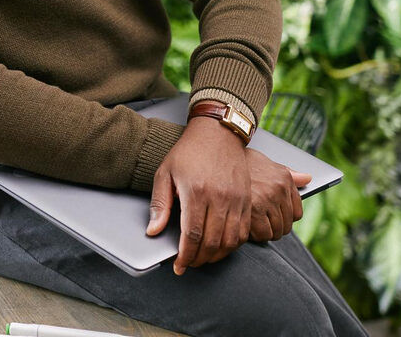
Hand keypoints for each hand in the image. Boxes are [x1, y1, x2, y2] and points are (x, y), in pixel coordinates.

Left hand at [147, 117, 249, 274]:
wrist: (217, 133)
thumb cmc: (188, 152)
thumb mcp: (165, 174)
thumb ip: (160, 204)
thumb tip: (153, 231)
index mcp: (196, 192)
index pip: (192, 234)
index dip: (186, 255)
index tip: (180, 266)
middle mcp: (219, 198)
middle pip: (212, 242)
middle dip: (199, 259)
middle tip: (190, 264)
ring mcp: (237, 199)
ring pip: (231, 240)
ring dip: (216, 256)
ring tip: (203, 258)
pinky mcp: (247, 200)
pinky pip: (244, 231)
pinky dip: (233, 245)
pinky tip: (221, 246)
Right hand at [245, 150, 312, 241]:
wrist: (218, 156)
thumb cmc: (241, 162)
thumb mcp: (266, 163)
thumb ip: (288, 174)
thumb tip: (308, 178)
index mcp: (284, 179)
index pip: (296, 214)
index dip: (284, 220)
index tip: (273, 220)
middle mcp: (279, 189)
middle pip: (285, 226)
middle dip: (273, 228)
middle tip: (259, 224)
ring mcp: (267, 199)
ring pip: (275, 232)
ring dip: (264, 233)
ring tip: (252, 226)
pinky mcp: (254, 210)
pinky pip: (263, 234)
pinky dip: (255, 235)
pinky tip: (246, 228)